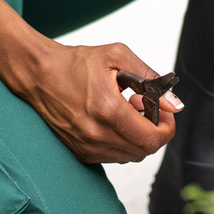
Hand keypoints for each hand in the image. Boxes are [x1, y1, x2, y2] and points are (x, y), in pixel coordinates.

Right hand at [3, 38, 180, 164]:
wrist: (38, 74)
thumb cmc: (75, 62)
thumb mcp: (117, 56)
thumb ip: (150, 78)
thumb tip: (175, 104)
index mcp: (108, 110)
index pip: (153, 139)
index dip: (166, 127)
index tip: (161, 110)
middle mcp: (97, 135)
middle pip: (144, 150)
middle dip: (152, 129)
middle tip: (141, 104)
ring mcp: (87, 148)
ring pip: (131, 156)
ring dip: (137, 136)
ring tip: (125, 110)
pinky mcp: (80, 153)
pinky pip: (115, 157)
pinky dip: (121, 141)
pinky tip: (111, 120)